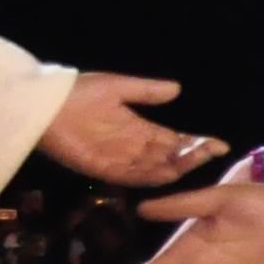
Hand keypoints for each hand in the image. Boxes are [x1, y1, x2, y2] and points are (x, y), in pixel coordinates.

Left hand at [34, 75, 224, 190]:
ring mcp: (118, 159)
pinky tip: (166, 173)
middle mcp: (133, 146)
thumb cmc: (79, 92)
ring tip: (194, 162)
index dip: (196, 143)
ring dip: (175, 167)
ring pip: (154, 169)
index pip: (174, 140)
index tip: (218, 144)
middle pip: (169, 157)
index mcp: (139, 128)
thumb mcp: (119, 86)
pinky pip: (129, 176)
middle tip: (211, 152)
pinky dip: (148, 176)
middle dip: (191, 156)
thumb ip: (147, 90)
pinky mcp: (101, 167)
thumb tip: (178, 89)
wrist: (45, 104)